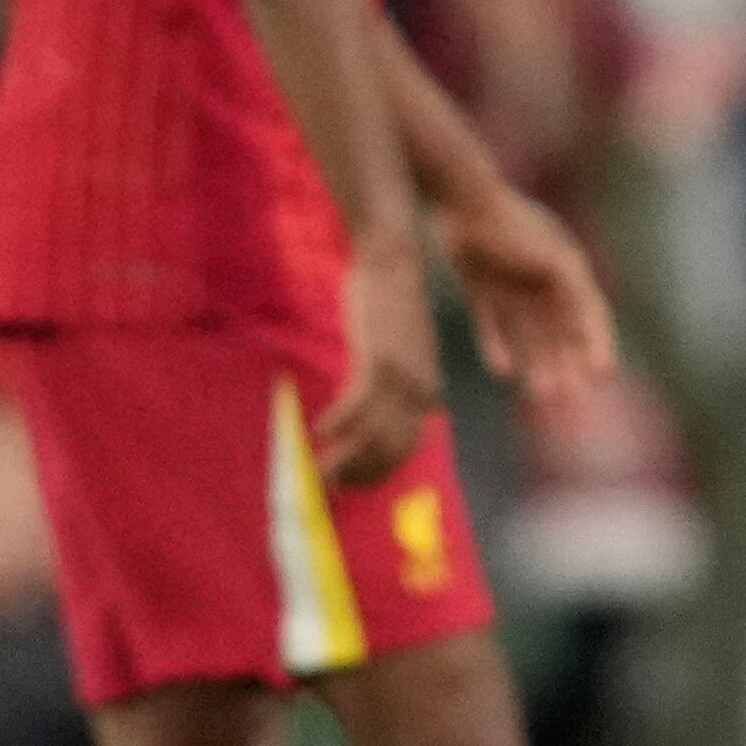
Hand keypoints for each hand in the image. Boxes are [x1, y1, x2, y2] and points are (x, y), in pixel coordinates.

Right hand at [320, 232, 441, 487]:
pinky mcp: (379, 359)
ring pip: (374, 434)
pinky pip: (357, 404)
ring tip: (319, 474)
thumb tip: (405, 406)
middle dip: (362, 474)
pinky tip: (316, 433)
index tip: (355, 483)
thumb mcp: (409, 346)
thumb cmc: (394, 301)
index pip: (408, 445)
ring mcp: (402, 374)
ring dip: (345, 460)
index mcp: (428, 386)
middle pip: (393, 448)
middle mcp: (421, 387)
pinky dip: (338, 423)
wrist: (394, 259)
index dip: (380, 470)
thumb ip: (407, 378)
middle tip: (332, 487)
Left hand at [435, 185, 618, 406]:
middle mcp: (543, 279)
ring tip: (540, 393)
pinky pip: (492, 325)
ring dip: (538, 362)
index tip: (602, 376)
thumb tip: (597, 321)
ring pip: (529, 333)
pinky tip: (502, 371)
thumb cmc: (514, 226)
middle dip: (567, 364)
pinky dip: (498, 347)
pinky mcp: (481, 286)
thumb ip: (576, 288)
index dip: (598, 345)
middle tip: (568, 399)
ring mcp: (512, 283)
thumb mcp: (555, 257)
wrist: (461, 199)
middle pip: (561, 330)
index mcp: (569, 269)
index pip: (590, 315)